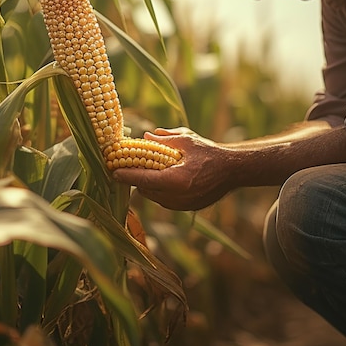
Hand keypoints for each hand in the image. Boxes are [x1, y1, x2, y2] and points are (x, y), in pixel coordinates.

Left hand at [112, 127, 232, 210]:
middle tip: (129, 165)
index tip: (113, 171)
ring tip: (147, 170)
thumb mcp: (186, 140)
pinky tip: (163, 178)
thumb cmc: (210, 152)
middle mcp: (178, 197)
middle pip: (146, 190)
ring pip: (155, 197)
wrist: (233, 170)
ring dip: (148, 185)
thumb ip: (164, 140)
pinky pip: (165, 201)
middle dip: (137, 179)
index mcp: (176, 180)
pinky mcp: (187, 209)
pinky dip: (160, 191)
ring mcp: (183, 206)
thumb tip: (144, 136)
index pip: (143, 179)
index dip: (126, 175)